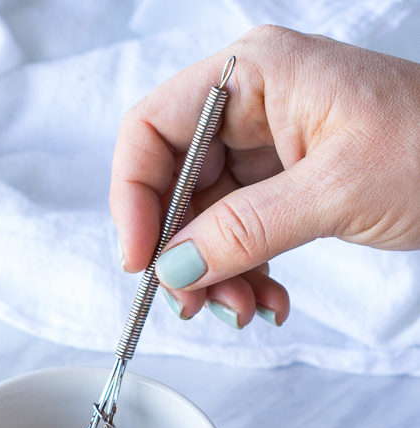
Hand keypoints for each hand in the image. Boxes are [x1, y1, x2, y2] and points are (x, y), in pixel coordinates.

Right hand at [110, 26, 419, 326]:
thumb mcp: (335, 190)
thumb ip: (245, 229)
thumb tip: (172, 269)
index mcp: (254, 76)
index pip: (152, 130)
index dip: (133, 198)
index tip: (141, 262)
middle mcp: (250, 106)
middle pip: (173, 184)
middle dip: (180, 253)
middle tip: (194, 306)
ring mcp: (267, 148)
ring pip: (204, 221)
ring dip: (214, 275)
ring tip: (245, 310)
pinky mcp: (285, 186)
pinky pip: (239, 236)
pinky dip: (244, 274)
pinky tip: (268, 301)